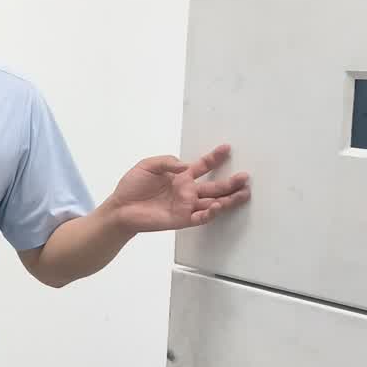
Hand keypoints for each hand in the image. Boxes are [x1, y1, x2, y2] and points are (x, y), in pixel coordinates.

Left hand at [102, 144, 250, 232]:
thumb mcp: (148, 166)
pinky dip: (211, 212)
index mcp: (181, 177)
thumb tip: (185, 166)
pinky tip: (219, 206)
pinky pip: (200, 217)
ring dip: (229, 199)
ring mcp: (185, 206)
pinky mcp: (181, 219)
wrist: (120, 208)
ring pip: (213, 203)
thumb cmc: (132, 186)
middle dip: (231, 183)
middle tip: (246, 177)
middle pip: (214, 187)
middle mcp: (187, 191)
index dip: (214, 158)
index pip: (203, 166)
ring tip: (244, 193)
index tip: (226, 148)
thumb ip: (167, 162)